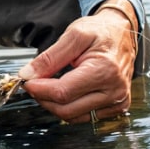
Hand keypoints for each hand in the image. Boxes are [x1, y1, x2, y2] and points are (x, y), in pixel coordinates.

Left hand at [17, 7, 137, 124]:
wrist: (123, 33)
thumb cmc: (100, 31)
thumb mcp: (73, 35)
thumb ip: (49, 57)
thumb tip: (27, 75)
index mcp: (104, 70)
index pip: (64, 92)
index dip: (40, 90)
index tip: (26, 82)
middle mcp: (114, 91)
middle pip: (67, 109)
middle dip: (44, 98)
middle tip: (33, 83)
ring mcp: (117, 102)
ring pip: (74, 117)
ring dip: (55, 105)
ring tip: (47, 85)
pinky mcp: (117, 107)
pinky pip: (85, 116)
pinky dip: (70, 106)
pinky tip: (65, 91)